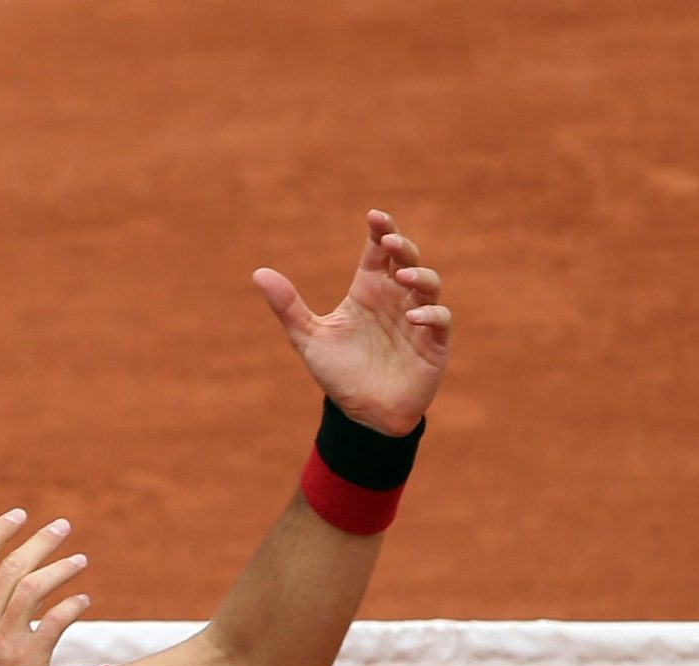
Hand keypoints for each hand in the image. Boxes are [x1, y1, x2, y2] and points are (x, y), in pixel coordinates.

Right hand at [0, 510, 89, 665]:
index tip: (19, 515)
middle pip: (14, 565)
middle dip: (41, 540)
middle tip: (62, 526)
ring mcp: (5, 642)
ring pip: (38, 588)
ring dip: (63, 568)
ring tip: (79, 559)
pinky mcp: (30, 663)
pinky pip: (56, 622)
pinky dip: (72, 605)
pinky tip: (82, 599)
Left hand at [252, 209, 451, 435]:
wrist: (362, 415)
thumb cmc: (338, 373)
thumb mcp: (308, 338)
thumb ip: (288, 307)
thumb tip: (258, 273)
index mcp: (368, 291)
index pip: (378, 251)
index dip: (381, 230)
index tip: (374, 217)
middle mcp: (395, 299)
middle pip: (406, 259)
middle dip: (402, 246)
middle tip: (389, 241)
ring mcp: (417, 319)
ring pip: (428, 284)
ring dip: (419, 276)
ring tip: (402, 276)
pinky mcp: (433, 343)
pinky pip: (440, 320)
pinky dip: (430, 315)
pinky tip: (413, 318)